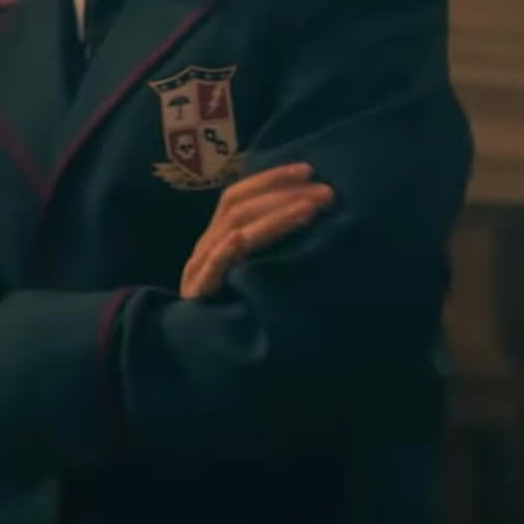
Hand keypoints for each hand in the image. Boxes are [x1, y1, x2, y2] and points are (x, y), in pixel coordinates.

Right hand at [179, 161, 334, 299]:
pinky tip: (241, 239)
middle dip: (283, 194)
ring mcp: (200, 270)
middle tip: (324, 192)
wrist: (203, 353)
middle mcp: (206, 247)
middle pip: (238, 207)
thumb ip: (271, 244)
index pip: (239, 195)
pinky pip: (211, 268)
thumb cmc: (238, 308)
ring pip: (232, 231)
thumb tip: (313, 212)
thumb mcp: (256, 270)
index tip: (309, 170)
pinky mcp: (199, 294)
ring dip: (273, 216)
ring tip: (309, 209)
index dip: (271, 178)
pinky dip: (226, 252)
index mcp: (218, 236)